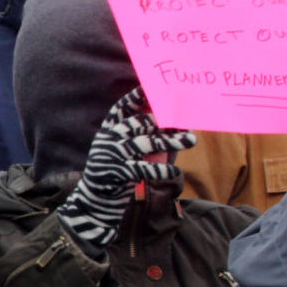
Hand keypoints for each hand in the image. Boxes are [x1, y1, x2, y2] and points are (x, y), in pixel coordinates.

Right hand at [54, 90, 192, 252]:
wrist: (96, 198)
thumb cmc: (117, 169)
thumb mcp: (123, 148)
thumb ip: (143, 135)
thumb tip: (174, 122)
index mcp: (109, 129)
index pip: (121, 108)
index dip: (136, 97)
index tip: (152, 88)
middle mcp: (109, 139)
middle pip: (139, 123)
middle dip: (164, 120)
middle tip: (186, 119)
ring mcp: (113, 156)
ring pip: (145, 144)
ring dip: (171, 141)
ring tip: (191, 140)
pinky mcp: (118, 174)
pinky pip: (144, 170)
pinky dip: (162, 171)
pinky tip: (176, 171)